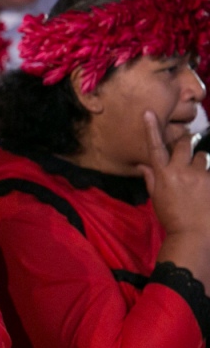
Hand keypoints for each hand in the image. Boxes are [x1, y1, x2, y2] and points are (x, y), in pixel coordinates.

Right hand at [139, 111, 209, 237]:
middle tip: (186, 148)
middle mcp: (180, 170)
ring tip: (197, 178)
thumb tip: (144, 165)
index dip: (151, 129)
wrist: (194, 234)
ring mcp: (199, 175)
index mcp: (163, 174)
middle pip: (185, 144)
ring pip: (202, 156)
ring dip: (200, 163)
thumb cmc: (172, 217)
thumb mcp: (156, 198)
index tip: (148, 113)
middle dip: (186, 143)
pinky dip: (207, 177)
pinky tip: (204, 190)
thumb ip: (151, 178)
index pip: (155, 147)